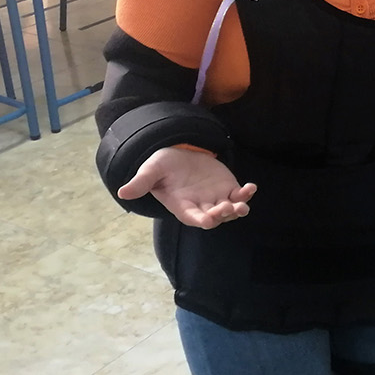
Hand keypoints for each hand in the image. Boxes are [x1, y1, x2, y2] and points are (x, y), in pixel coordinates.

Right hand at [117, 145, 256, 229]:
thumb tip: (123, 193)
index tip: (209, 220)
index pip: (193, 218)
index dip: (201, 220)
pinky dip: (246, 193)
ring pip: (229, 210)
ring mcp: (216, 199)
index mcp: (183, 206)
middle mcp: (201, 207)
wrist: (181, 154)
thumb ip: (141, 182)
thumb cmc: (163, 166)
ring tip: (243, 203)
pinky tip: (251, 187)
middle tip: (228, 207)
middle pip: (214, 217)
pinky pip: (239, 195)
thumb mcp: (151, 171)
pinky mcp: (228, 189)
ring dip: (238, 208)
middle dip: (221, 214)